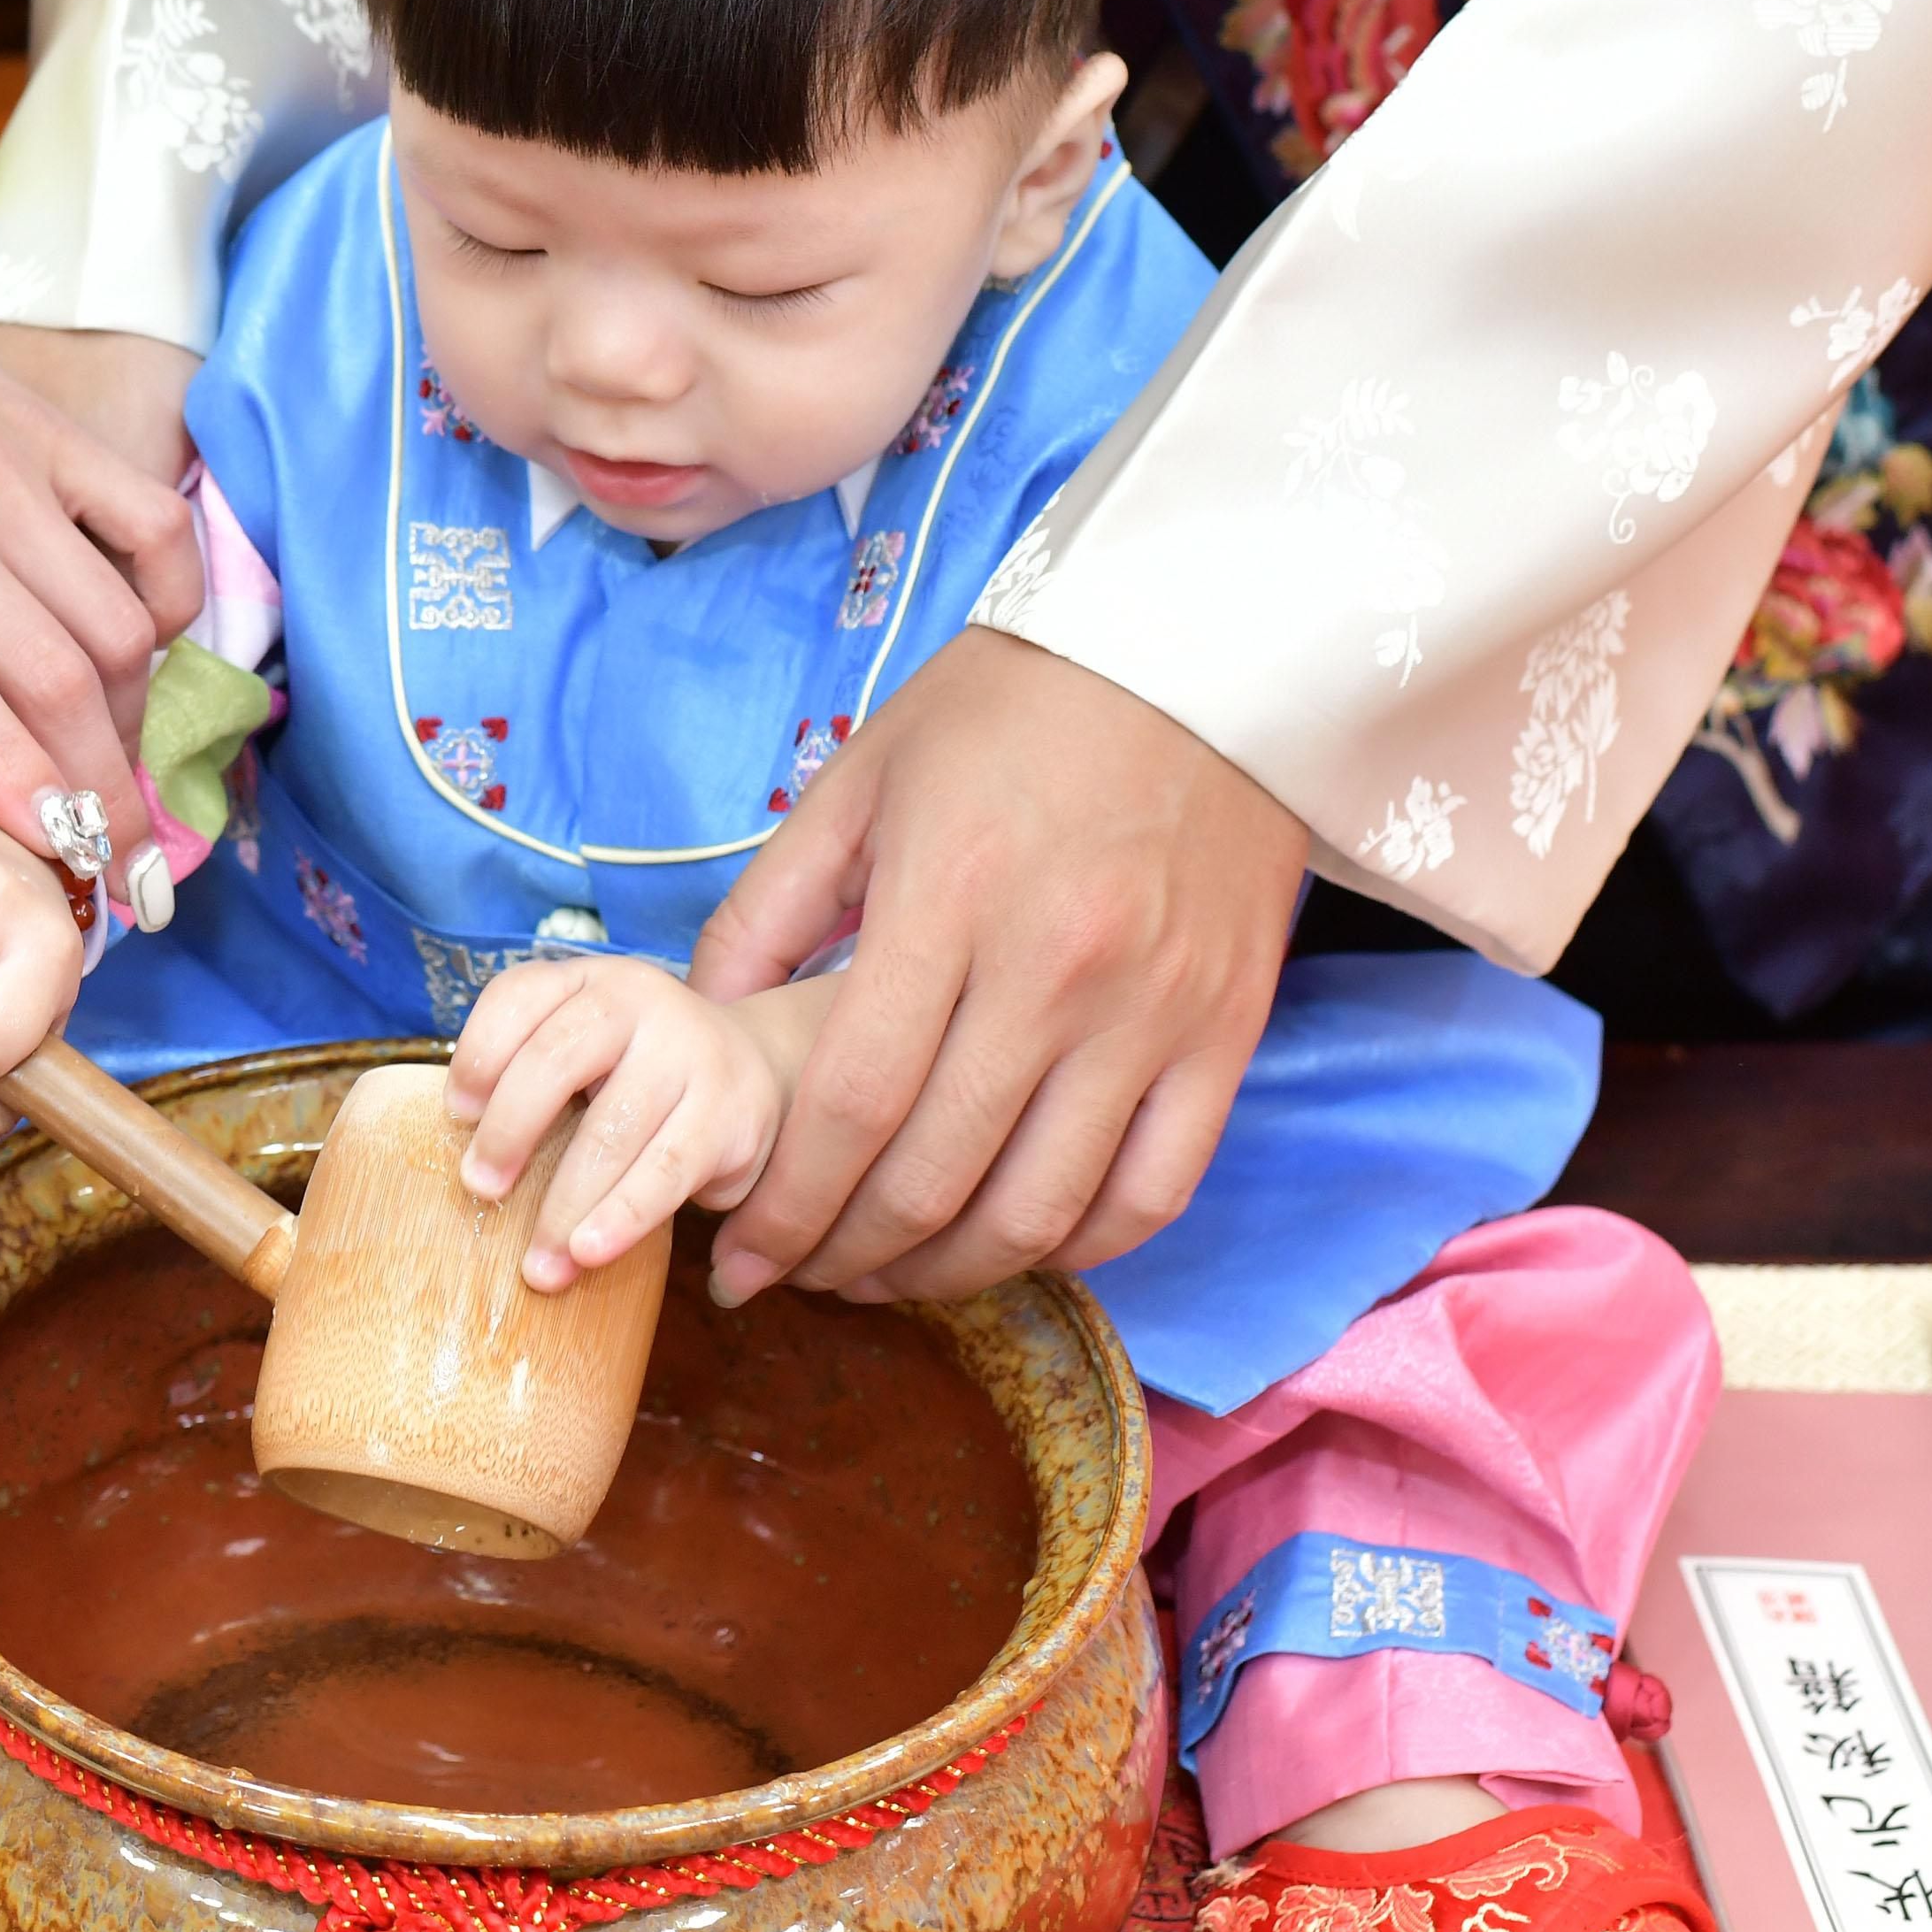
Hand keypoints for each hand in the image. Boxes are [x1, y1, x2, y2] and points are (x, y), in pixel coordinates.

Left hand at [0, 275, 201, 885]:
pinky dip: (173, 597)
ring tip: (114, 773)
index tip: (60, 855)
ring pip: (114, 615)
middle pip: (53, 671)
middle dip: (101, 788)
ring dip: (132, 716)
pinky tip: (145, 649)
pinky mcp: (51, 435)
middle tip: (122, 864)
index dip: (17, 776)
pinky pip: (151, 522)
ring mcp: (5, 470)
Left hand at [443, 957, 810, 1294]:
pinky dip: (621, 1217)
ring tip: (536, 1264)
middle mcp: (639, 1000)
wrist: (757, 1068)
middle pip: (556, 1059)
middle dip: (510, 1131)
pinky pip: (665, 1171)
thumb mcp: (587, 1048)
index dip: (478, 1055)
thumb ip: (531, 1072)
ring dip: (564, 1204)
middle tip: (481, 1190)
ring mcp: (690, 1053)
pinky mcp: (728, 1113)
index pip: (518, 996)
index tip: (457, 1116)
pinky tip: (589, 1252)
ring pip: (611, 1130)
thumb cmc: (638, 1069)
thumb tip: (474, 1161)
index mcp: (588, 979)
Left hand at [687, 627, 1300, 1307]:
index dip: (785, 1205)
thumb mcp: (865, 778)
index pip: (851, 1105)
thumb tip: (705, 1019)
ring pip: (1042, 1209)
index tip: (738, 1256)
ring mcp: (1153, 1013)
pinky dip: (1077, 1247)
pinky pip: (1153, 1191)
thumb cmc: (1016, 706)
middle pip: (935, 1176)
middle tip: (798, 1274)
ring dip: (949, 1271)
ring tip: (888, 1276)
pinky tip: (1012, 1245)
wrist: (1204, 655)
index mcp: (948, 900)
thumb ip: (772, 907)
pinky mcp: (1226, 1033)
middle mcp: (1056, 971)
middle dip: (845, 1254)